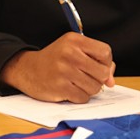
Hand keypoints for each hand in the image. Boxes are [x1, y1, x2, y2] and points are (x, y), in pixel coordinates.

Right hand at [0, 32, 115, 102]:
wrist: (28, 69)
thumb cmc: (55, 60)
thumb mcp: (73, 50)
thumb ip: (95, 60)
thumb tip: (111, 80)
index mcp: (74, 40)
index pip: (105, 52)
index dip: (106, 63)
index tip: (99, 67)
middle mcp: (69, 53)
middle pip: (102, 72)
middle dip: (99, 79)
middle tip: (88, 77)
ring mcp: (64, 71)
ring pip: (94, 87)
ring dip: (89, 89)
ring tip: (78, 83)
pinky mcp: (60, 87)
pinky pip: (83, 97)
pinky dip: (80, 96)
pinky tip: (70, 90)